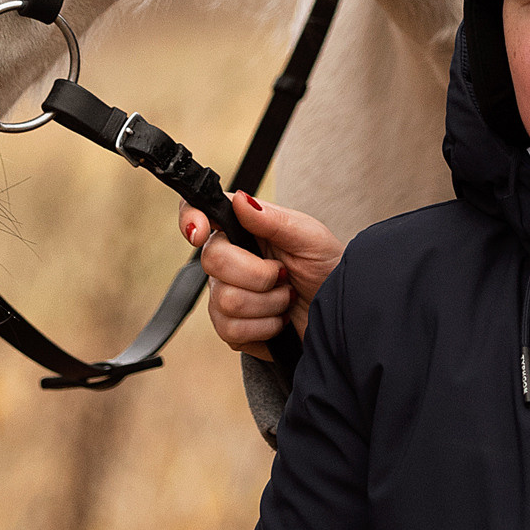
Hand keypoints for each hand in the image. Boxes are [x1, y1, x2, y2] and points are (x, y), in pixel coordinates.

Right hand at [179, 193, 343, 356]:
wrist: (339, 312)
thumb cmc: (327, 268)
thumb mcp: (309, 237)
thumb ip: (273, 219)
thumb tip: (241, 199)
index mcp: (244, 228)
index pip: (200, 213)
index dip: (190, 219)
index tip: (200, 232)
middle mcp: (229, 259)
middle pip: (211, 260)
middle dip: (257, 274)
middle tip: (283, 274)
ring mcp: (226, 294)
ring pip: (225, 300)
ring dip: (268, 303)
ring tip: (286, 297)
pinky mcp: (231, 328)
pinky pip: (232, 330)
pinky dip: (266, 326)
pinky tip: (278, 320)